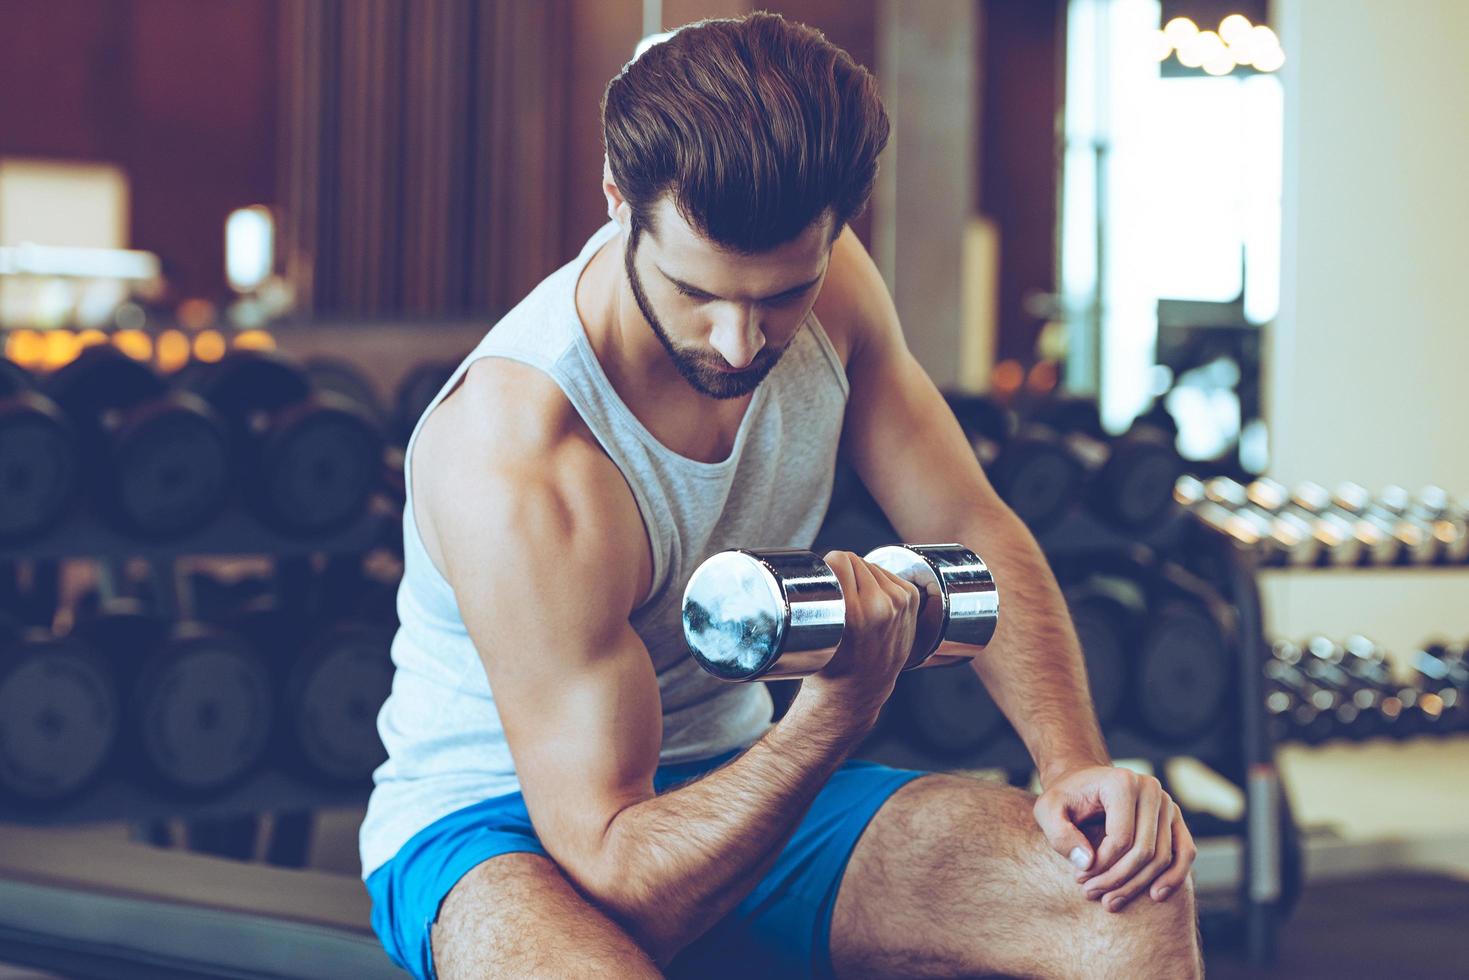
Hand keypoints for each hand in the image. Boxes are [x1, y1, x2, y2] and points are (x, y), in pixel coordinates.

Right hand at [800, 550, 920, 716]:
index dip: (828, 567)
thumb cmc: (831, 667)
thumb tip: (824, 561)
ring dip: (861, 577)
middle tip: (837, 597)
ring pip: (871, 566)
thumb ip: (819, 595)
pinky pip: (887, 574)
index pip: (840, 559)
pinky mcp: (910, 600)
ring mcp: (900, 603)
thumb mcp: (815, 634)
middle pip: (855, 560)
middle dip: (843, 573)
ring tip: (853, 603)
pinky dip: (877, 582)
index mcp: (856, 613)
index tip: (824, 581)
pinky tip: (869, 602)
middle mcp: (882, 605)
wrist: (859, 690)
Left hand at [1032, 765, 1196, 911]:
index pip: (1120, 838)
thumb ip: (1060, 834)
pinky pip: (1185, 852)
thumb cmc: (1065, 798)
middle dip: (1118, 879)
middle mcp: (1151, 789)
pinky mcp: (1175, 819)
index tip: (1080, 877)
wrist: (1082, 783)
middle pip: (1144, 851)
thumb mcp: (1047, 810)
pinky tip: (1155, 895)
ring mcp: (1167, 803)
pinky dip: (1173, 876)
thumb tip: (1087, 864)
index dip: (1101, 866)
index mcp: (1122, 782)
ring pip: (1163, 857)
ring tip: (1111, 900)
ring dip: (1138, 885)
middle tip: (1092, 894)